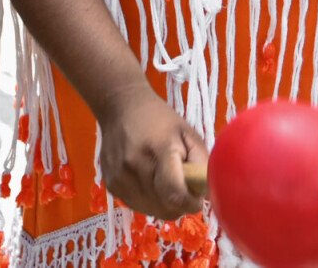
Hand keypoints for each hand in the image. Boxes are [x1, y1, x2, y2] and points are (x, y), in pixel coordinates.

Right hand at [93, 82, 207, 220]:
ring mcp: (120, 177)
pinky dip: (148, 201)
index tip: (197, 198)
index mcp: (160, 150)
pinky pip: (137, 206)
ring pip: (152, 211)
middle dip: (180, 203)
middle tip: (183, 186)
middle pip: (165, 207)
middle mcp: (135, 166)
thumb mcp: (188, 133)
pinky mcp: (111, 185)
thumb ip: (201, 162)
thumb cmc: (159, 119)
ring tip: (164, 181)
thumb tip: (207, 193)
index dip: (191, 202)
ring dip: (164, 203)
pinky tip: (148, 181)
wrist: (120, 106)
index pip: (175, 194)